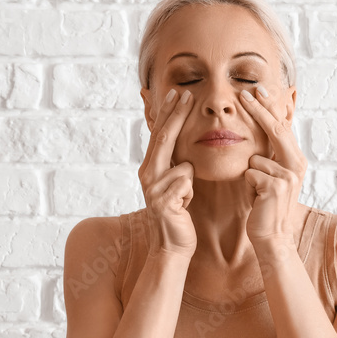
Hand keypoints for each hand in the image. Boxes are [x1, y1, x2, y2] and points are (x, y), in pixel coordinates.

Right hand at [138, 88, 196, 257]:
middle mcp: (147, 174)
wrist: (172, 244)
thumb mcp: (178, 184)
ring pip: (181, 165)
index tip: (179, 93)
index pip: (160, 135)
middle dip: (176, 114)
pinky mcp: (163, 200)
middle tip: (187, 94)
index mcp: (150, 168)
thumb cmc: (179, 214)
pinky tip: (183, 208)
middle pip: (164, 138)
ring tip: (183, 200)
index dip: (169, 113)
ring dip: (188, 181)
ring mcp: (152, 187)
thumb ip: (178, 165)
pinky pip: (186, 182)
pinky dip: (190, 194)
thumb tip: (186, 149)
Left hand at [238, 87, 306, 246]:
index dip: (269, 107)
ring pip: (257, 158)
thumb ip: (270, 154)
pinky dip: (248, 184)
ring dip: (251, 174)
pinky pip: (251, 173)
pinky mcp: (276, 186)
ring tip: (258, 192)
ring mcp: (289, 175)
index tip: (256, 89)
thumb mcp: (272, 175)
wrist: (273, 236)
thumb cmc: (266, 205)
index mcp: (297, 159)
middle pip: (275, 130)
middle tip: (244, 93)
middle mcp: (297, 164)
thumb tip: (264, 128)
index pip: (282, 127)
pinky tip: (256, 199)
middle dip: (259, 110)